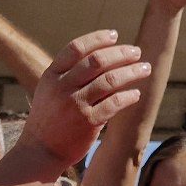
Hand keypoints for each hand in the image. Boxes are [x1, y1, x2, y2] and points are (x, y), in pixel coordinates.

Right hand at [10, 30, 149, 166]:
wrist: (40, 151)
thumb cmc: (50, 118)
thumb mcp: (50, 90)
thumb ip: (70, 73)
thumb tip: (105, 55)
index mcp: (51, 75)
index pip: (76, 48)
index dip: (98, 38)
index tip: (115, 35)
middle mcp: (62, 87)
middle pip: (97, 61)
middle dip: (121, 53)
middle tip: (136, 52)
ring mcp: (75, 105)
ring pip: (110, 80)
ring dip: (131, 72)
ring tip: (144, 68)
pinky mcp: (88, 122)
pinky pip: (115, 103)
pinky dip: (129, 96)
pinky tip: (136, 94)